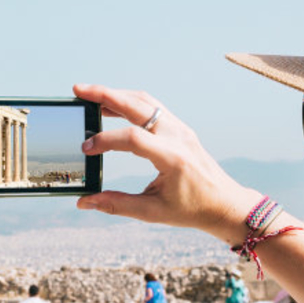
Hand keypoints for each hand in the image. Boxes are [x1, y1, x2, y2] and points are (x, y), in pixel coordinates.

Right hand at [73, 85, 260, 243]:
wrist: (224, 203)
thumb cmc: (191, 210)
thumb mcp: (153, 212)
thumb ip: (117, 204)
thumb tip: (84, 202)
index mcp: (173, 158)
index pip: (134, 138)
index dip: (106, 140)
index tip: (85, 148)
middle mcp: (178, 137)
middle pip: (138, 106)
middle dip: (106, 95)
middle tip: (78, 90)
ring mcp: (181, 129)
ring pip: (146, 101)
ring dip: (117, 95)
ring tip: (90, 95)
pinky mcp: (181, 129)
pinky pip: (154, 107)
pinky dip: (131, 102)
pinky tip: (112, 106)